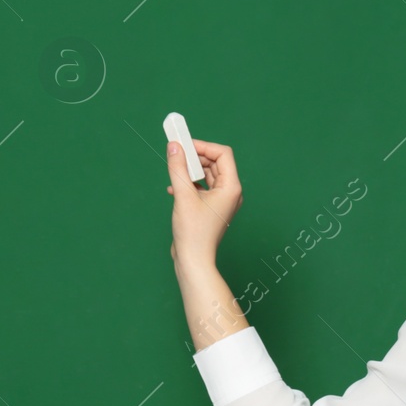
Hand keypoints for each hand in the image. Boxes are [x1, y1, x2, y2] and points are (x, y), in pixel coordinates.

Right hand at [166, 137, 242, 267]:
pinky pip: (203, 187)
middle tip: (176, 154)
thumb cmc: (193, 232)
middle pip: (215, 163)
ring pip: (207, 175)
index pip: (222, 154)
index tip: (184, 145)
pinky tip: (174, 189)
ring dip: (190, 171)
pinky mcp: (212, 208)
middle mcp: (230, 192)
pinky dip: (189, 184)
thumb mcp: (183, 195)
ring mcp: (222, 201)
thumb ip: (178, 168)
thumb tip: (174, 146)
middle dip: (195, 157)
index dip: (203, 146)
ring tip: (174, 174)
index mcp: (231, 187)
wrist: (193, 260)